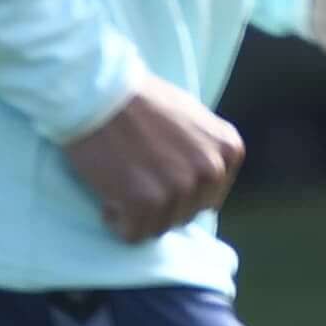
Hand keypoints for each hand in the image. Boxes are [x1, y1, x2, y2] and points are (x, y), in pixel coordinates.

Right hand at [59, 76, 246, 244]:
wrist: (97, 91)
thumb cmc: (139, 99)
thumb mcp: (193, 115)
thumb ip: (206, 148)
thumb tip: (210, 180)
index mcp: (227, 150)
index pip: (210, 197)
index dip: (179, 189)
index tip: (158, 171)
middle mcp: (211, 171)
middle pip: (186, 213)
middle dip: (160, 202)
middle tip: (135, 174)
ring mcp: (180, 188)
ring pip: (160, 227)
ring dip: (137, 213)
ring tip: (122, 181)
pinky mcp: (146, 202)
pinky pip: (133, 234)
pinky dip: (117, 221)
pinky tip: (109, 194)